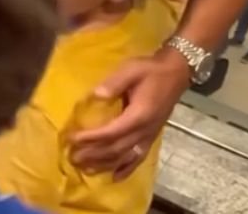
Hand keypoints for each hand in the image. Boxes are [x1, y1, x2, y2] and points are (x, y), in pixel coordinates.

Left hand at [69, 49, 190, 177]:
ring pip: (125, 157)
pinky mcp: (152, 137)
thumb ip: (114, 83)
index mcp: (138, 115)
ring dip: (105, 165)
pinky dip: (126, 169)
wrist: (175, 73)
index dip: (92, 138)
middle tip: (72, 157)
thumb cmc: (150, 70)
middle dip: (93, 155)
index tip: (73, 139)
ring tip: (85, 169)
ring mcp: (149, 136)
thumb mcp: (131, 70)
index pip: (111, 132)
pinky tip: (114, 177)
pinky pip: (138, 158)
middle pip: (116, 149)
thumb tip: (96, 95)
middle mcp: (144, 131)